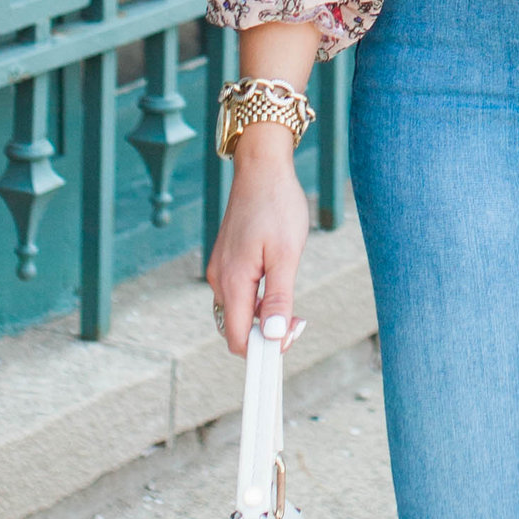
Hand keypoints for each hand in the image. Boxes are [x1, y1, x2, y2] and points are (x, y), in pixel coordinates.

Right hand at [205, 129, 309, 356]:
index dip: (262, 350)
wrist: (262, 168)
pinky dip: (257, 302)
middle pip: (236, 329)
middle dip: (265, 335)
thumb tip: (271, 338)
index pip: (237, 339)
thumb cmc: (277, 206)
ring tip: (292, 304)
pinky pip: (238, 295)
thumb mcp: (286, 254)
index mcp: (233, 281)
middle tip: (298, 320)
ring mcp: (221, 270)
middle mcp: (220, 279)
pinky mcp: (227, 261)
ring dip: (262, 318)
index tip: (289, 340)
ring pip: (237, 313)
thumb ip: (278, 299)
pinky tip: (278, 285)